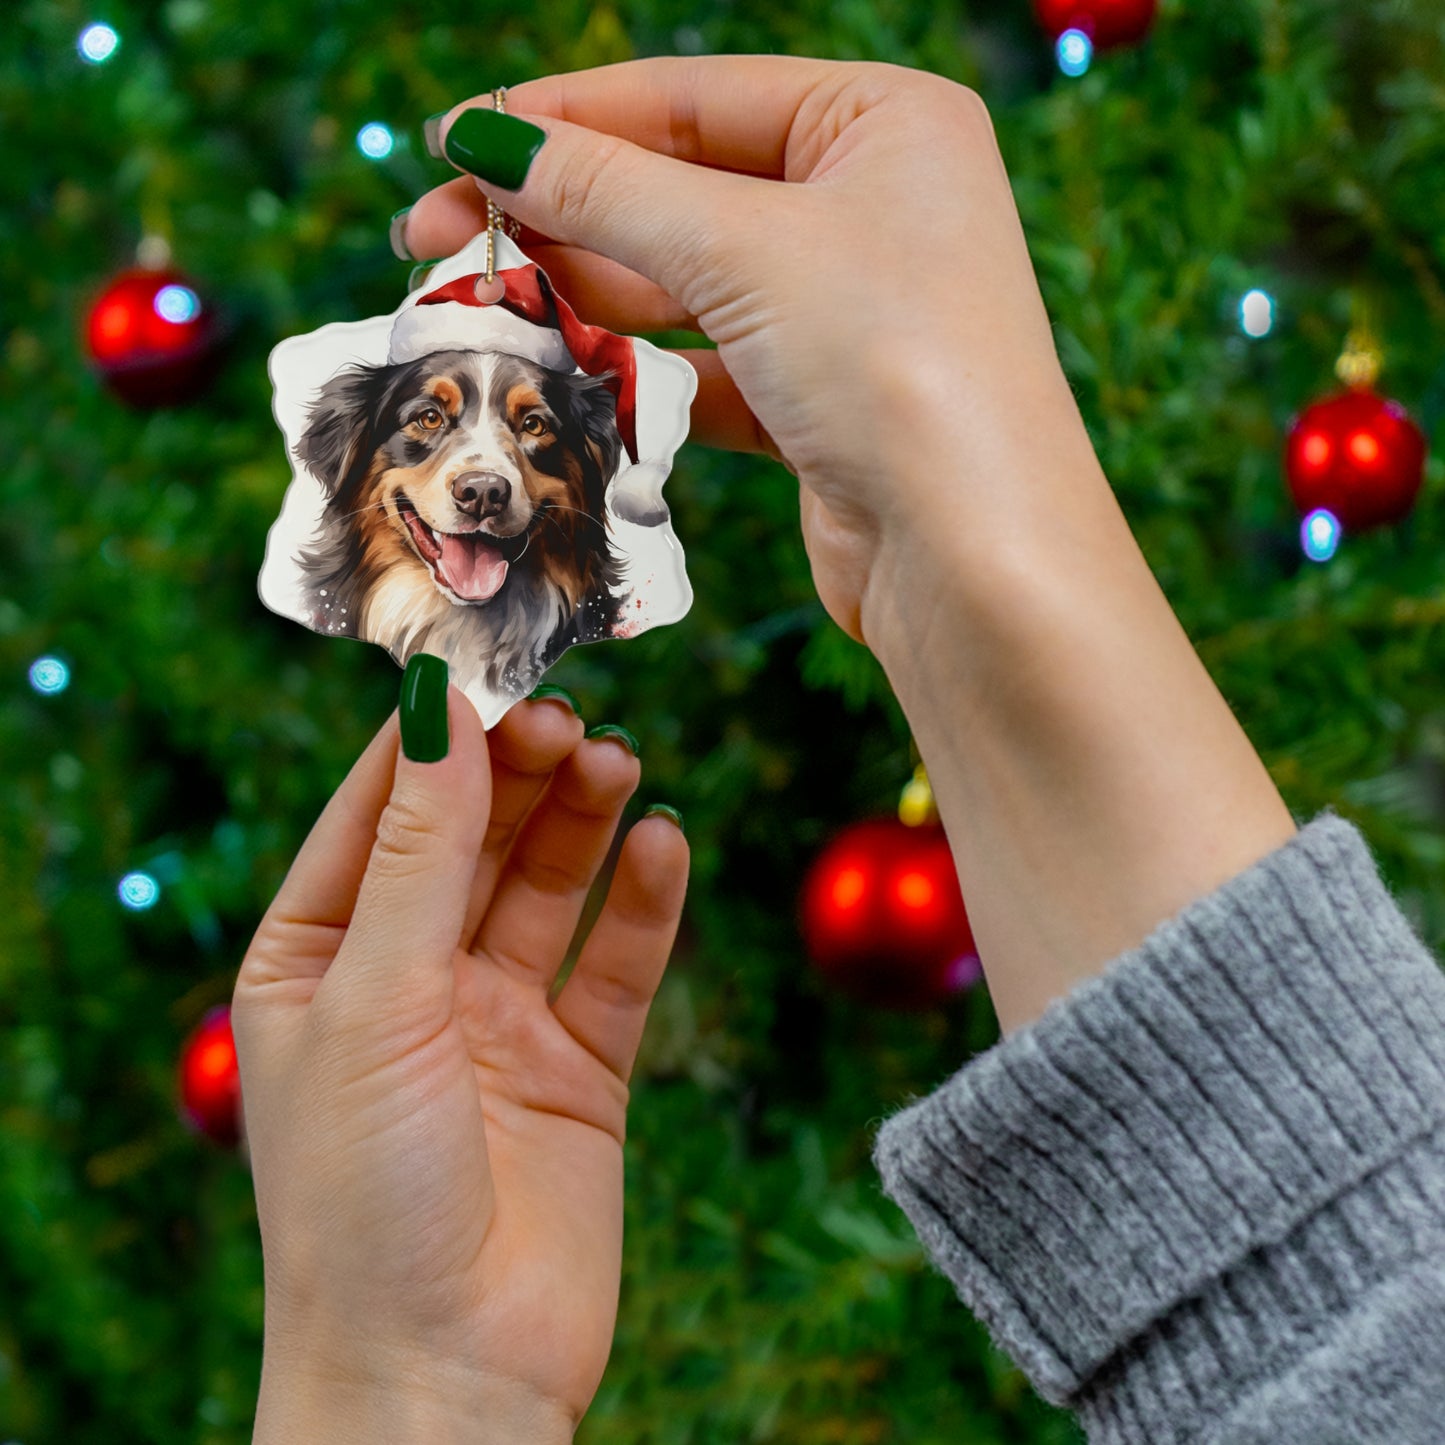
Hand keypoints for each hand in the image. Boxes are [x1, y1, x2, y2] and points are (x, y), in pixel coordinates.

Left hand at [233, 691, 687, 1441]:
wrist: (445, 1379)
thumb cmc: (362, 1199)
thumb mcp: (374, 1000)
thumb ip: (417, 853)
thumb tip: (437, 710)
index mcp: (317, 960)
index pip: (376, 812)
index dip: (432, 739)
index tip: (489, 668)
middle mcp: (407, 981)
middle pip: (473, 838)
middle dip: (519, 774)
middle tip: (571, 718)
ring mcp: (497, 1023)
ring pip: (549, 886)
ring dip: (584, 821)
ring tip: (621, 762)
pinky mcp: (579, 1069)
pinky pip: (616, 963)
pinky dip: (644, 902)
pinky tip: (665, 843)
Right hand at [405, 61, 1294, 1035]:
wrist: (974, 558)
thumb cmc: (896, 364)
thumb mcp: (743, 249)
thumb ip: (608, 190)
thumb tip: (487, 137)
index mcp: (882, 122)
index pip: (690, 97)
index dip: (563, 119)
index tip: (452, 143)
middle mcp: (871, 204)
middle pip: (678, 189)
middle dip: (556, 215)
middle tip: (431, 240)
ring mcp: (846, 308)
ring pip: (684, 283)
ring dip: (582, 295)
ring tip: (475, 306)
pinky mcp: (819, 400)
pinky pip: (705, 364)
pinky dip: (636, 369)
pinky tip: (559, 372)